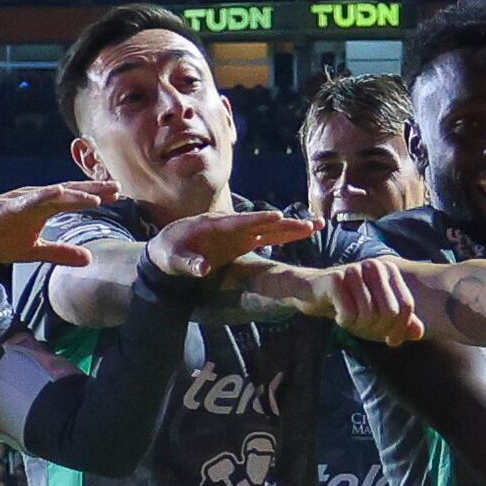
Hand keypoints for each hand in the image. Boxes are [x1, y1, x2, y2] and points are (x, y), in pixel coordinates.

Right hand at [0, 179, 111, 267]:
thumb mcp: (34, 251)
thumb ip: (61, 253)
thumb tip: (89, 259)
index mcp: (44, 208)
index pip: (75, 199)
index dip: (96, 196)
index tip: (119, 196)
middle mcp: (36, 199)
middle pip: (70, 191)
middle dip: (94, 190)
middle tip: (118, 188)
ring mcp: (22, 200)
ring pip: (53, 194)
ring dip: (76, 194)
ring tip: (98, 197)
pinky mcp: (8, 206)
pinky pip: (29, 200)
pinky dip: (45, 196)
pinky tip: (59, 193)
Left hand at [147, 206, 314, 290]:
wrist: (168, 248)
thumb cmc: (168, 251)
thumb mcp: (173, 259)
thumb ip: (187, 263)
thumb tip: (202, 268)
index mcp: (214, 225)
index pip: (239, 222)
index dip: (258, 220)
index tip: (277, 217)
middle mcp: (231, 226)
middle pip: (262, 223)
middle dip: (285, 224)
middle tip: (309, 224)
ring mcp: (239, 233)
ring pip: (270, 229)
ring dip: (292, 228)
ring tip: (317, 225)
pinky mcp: (243, 241)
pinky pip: (268, 237)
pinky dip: (285, 236)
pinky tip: (304, 233)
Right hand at [301, 254, 426, 345]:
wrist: (314, 292)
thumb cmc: (352, 303)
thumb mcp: (379, 315)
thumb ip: (401, 323)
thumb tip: (419, 333)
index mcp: (390, 270)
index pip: (406, 306)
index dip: (401, 329)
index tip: (391, 341)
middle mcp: (375, 265)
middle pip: (390, 312)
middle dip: (378, 329)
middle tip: (365, 329)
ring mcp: (355, 270)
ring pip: (370, 314)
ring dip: (359, 326)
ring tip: (350, 320)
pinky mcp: (336, 279)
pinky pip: (349, 314)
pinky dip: (344, 322)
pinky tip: (339, 317)